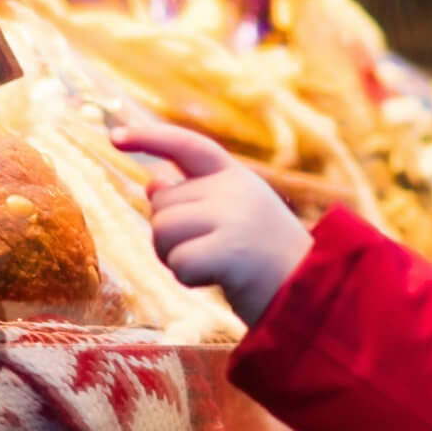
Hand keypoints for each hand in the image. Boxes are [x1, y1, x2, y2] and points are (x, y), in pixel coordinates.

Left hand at [111, 119, 312, 326]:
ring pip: (162, 231)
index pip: (187, 146)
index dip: (150, 138)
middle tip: (210, 255)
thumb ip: (198, 198)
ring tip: (213, 268)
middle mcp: (234, 188)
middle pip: (161, 205)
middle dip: (170, 236)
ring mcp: (233, 215)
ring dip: (174, 258)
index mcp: (237, 177)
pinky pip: (178, 262)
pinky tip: (218, 280)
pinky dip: (189, 279)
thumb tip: (153, 181)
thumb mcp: (235, 218)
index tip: (116, 137)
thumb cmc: (269, 262)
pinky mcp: (231, 248)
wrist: (316, 293)